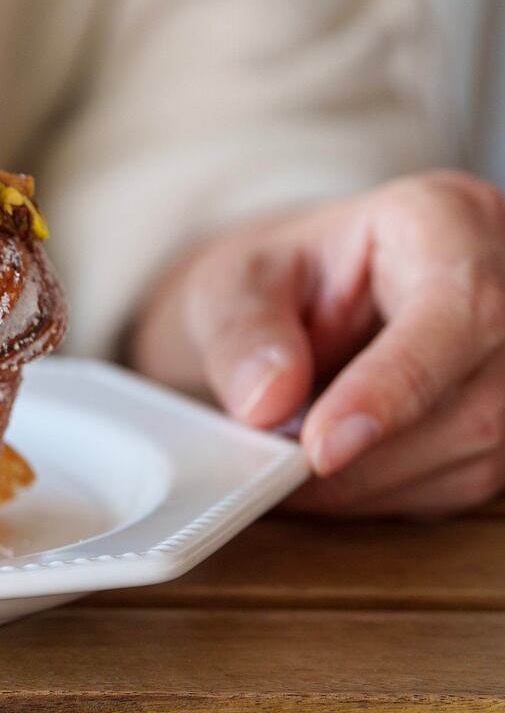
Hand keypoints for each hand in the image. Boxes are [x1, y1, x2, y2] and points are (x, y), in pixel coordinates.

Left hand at [131, 170, 504, 515]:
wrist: (304, 301)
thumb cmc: (279, 280)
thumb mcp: (232, 284)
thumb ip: (242, 332)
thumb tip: (266, 404)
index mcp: (445, 220)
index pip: (459, 309)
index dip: (395, 386)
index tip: (321, 446)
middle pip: (481, 396)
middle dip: (369, 455)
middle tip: (279, 469)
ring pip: (482, 449)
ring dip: (373, 482)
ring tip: (297, 466)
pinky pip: (468, 478)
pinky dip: (389, 492)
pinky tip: (338, 477)